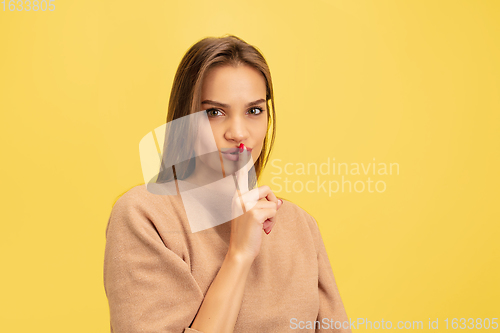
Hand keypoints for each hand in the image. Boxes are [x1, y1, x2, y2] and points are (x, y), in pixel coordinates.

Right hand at [228, 146, 282, 260]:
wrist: (240, 252)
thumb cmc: (246, 234)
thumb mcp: (251, 215)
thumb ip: (262, 204)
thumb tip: (279, 202)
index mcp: (236, 196)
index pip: (242, 176)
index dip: (241, 160)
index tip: (242, 146)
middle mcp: (239, 197)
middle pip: (266, 190)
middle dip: (271, 203)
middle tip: (264, 218)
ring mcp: (246, 205)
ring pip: (272, 203)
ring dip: (271, 216)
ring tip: (261, 226)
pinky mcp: (254, 213)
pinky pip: (274, 211)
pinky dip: (271, 221)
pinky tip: (262, 229)